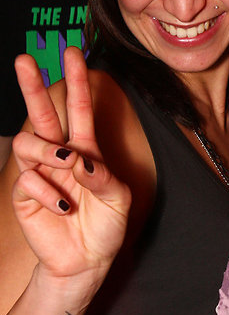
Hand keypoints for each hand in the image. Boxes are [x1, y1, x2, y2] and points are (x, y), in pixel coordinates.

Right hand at [11, 48, 130, 291]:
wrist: (86, 261)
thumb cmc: (107, 227)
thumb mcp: (119, 200)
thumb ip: (103, 177)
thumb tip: (78, 160)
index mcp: (85, 150)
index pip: (79, 110)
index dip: (76, 81)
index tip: (72, 52)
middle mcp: (60, 156)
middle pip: (42, 114)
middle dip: (33, 86)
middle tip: (24, 59)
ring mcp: (39, 172)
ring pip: (27, 142)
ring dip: (46, 150)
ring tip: (64, 165)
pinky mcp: (24, 194)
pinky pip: (28, 179)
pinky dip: (47, 192)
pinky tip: (61, 207)